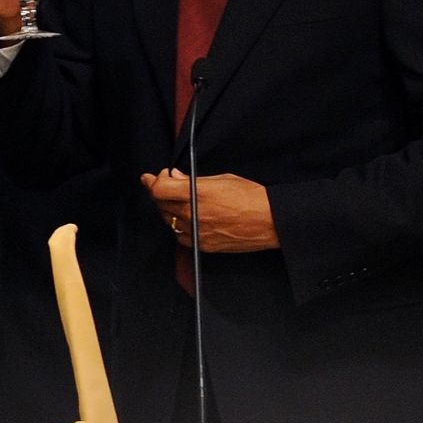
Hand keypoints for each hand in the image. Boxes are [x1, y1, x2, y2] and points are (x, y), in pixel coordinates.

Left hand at [140, 169, 278, 251]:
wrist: (270, 221)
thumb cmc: (250, 196)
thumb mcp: (222, 179)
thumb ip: (193, 180)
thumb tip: (175, 177)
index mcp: (196, 193)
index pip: (159, 189)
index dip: (153, 181)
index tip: (152, 177)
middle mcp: (193, 214)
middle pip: (161, 204)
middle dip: (159, 193)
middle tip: (163, 185)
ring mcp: (197, 232)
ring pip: (168, 221)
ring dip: (167, 210)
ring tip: (175, 201)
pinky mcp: (203, 245)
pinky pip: (180, 236)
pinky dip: (178, 226)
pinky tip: (185, 218)